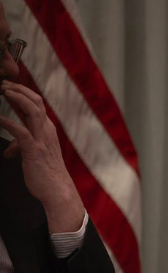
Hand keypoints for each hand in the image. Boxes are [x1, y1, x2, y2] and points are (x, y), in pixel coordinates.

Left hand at [0, 81, 84, 232]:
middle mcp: (46, 130)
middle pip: (36, 101)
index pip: (37, 104)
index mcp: (46, 129)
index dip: (22, 92)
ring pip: (33, 111)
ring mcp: (42, 139)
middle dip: (19, 89)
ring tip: (3, 91)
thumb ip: (21, 147)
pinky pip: (22, 132)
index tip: (7, 86)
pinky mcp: (35, 150)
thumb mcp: (33, 155)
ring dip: (17, 98)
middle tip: (3, 83)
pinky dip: (9, 123)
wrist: (57, 189)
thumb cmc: (45, 173)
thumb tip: (9, 150)